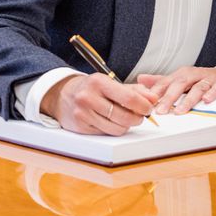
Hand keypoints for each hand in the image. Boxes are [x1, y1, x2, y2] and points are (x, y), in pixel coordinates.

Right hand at [40, 73, 157, 135]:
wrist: (62, 95)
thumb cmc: (90, 88)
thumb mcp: (110, 83)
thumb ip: (134, 90)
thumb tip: (153, 98)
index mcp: (98, 82)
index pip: (128, 97)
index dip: (143, 105)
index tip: (149, 108)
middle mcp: (88, 97)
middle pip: (124, 116)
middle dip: (137, 118)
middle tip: (139, 115)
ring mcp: (83, 113)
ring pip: (117, 128)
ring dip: (126, 126)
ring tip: (123, 118)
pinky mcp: (81, 127)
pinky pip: (106, 133)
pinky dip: (113, 129)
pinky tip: (110, 121)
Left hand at [137, 67, 215, 114]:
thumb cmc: (203, 80)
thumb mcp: (182, 80)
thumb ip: (162, 81)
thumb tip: (140, 79)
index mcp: (181, 74)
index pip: (166, 82)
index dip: (156, 92)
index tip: (147, 103)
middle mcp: (193, 74)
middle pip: (179, 84)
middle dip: (169, 98)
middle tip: (161, 111)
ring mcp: (208, 79)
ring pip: (197, 88)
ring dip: (188, 100)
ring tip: (180, 111)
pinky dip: (211, 94)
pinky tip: (206, 101)